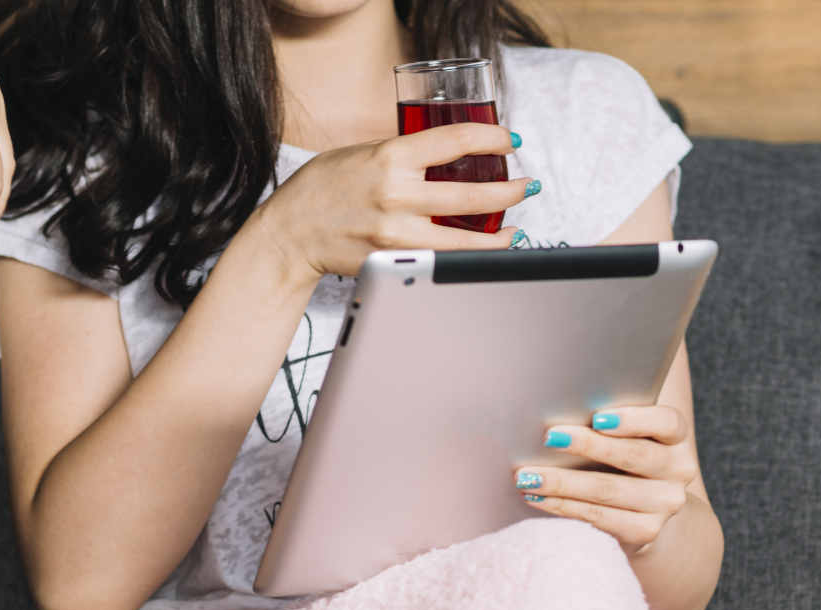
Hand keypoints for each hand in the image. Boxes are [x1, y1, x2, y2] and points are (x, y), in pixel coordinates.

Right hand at [249, 122, 525, 284]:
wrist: (291, 232)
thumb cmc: (324, 188)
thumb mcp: (362, 154)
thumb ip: (403, 156)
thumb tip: (446, 155)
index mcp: (390, 157)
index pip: (454, 140)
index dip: (491, 138)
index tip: (511, 141)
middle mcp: (397, 194)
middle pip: (472, 193)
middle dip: (510, 190)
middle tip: (528, 185)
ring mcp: (398, 232)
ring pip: (468, 238)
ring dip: (503, 234)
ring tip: (519, 227)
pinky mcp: (396, 260)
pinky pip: (446, 259)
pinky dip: (474, 255)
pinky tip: (491, 250)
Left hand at [513, 406, 696, 552]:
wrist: (646, 509)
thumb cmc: (623, 457)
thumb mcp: (625, 434)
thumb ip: (606, 419)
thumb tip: (559, 402)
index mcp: (677, 438)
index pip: (667, 423)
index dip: (635, 420)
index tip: (597, 418)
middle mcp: (679, 470)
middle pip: (635, 456)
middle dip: (588, 446)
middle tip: (549, 438)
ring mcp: (665, 504)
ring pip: (610, 490)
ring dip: (563, 482)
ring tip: (527, 476)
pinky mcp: (646, 531)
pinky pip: (599, 517)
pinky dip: (563, 506)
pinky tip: (537, 497)